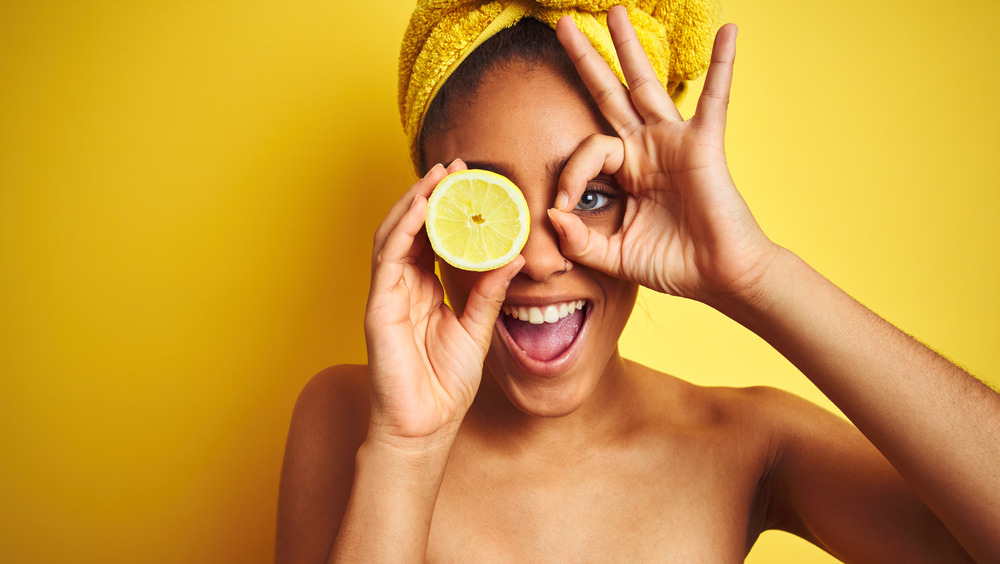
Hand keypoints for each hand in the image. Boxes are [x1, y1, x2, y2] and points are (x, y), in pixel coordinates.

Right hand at [364, 159, 523, 445]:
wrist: (424, 426)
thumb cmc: (445, 385)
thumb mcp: (477, 329)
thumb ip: (490, 293)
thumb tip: (513, 257)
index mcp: (425, 291)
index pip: (433, 239)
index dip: (447, 209)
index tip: (469, 182)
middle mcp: (403, 287)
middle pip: (411, 228)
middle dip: (429, 195)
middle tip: (454, 166)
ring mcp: (387, 294)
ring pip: (394, 235)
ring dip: (414, 202)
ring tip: (438, 176)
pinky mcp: (379, 306)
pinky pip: (388, 259)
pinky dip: (402, 229)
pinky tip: (419, 208)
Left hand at [549, 7, 777, 304]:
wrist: (718, 277)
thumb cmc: (674, 265)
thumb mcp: (614, 256)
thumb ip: (580, 240)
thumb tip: (551, 216)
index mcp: (626, 171)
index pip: (587, 152)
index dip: (569, 175)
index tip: (562, 206)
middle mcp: (646, 148)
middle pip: (609, 94)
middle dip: (586, 60)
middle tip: (562, 25)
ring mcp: (674, 142)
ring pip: (646, 85)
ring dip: (629, 48)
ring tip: (614, 12)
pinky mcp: (704, 144)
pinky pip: (714, 98)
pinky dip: (723, 66)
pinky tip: (729, 31)